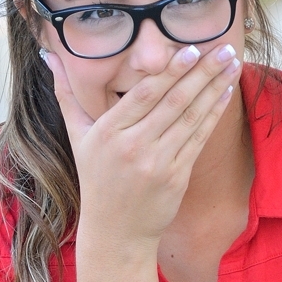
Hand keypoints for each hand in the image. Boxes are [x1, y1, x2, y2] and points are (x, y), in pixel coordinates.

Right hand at [43, 43, 240, 244]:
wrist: (116, 232)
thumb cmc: (96, 179)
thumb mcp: (77, 137)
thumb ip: (66, 94)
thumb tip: (50, 56)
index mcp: (109, 132)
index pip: (145, 94)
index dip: (171, 71)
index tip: (191, 49)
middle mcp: (134, 146)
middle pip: (174, 102)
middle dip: (202, 72)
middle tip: (224, 48)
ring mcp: (158, 163)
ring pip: (191, 118)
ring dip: (215, 88)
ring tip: (231, 63)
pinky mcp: (177, 177)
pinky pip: (199, 139)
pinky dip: (214, 114)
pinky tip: (225, 92)